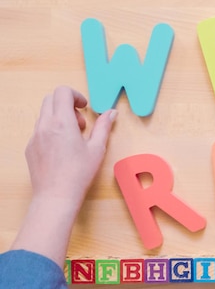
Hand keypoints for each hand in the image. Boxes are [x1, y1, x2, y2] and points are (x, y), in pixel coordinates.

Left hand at [25, 86, 115, 206]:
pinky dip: (51, 130)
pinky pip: (39, 129)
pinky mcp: (30, 147)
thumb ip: (104, 126)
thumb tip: (111, 112)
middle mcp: (45, 125)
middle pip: (50, 99)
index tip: (84, 107)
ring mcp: (34, 136)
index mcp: (62, 122)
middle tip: (80, 123)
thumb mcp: (97, 148)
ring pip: (44, 114)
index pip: (62, 92)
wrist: (56, 196)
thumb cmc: (78, 173)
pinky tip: (62, 149)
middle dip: (67, 104)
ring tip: (72, 137)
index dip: (75, 95)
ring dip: (59, 117)